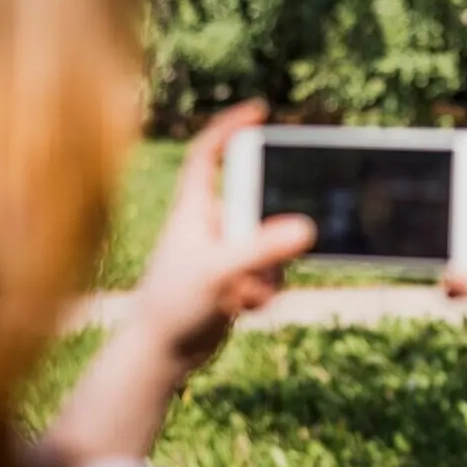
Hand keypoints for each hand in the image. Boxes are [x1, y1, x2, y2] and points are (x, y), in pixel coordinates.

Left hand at [130, 100, 314, 372]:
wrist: (160, 355)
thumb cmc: (172, 306)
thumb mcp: (219, 273)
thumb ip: (261, 250)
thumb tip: (306, 228)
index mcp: (193, 209)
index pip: (208, 155)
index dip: (230, 127)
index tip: (259, 111)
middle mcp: (209, 225)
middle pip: (258, 202)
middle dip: (271, 230)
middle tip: (267, 256)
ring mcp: (224, 252)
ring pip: (270, 243)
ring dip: (269, 271)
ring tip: (243, 296)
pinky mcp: (236, 278)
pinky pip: (270, 271)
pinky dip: (265, 289)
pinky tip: (243, 309)